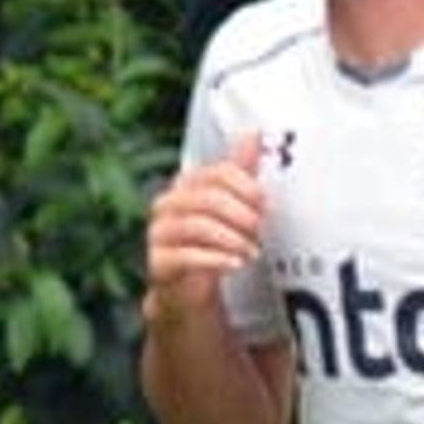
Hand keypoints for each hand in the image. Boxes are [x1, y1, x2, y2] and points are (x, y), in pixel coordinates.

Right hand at [142, 129, 266, 328]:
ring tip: (253, 252)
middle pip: (209, 198)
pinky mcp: (158, 263)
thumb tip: (255, 134)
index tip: (265, 204)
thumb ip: (240, 173)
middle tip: (260, 231)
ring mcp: (158, 234)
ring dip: (233, 239)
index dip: (245, 186)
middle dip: (241, 215)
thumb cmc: (212, 244)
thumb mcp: (230, 207)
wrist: (189, 290)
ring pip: (198, 226)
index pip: (217, 173)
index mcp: (185, 185)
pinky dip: (217, 260)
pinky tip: (236, 264)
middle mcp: (167, 205)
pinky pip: (188, 256)